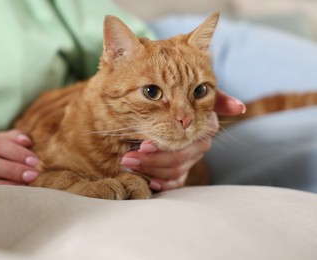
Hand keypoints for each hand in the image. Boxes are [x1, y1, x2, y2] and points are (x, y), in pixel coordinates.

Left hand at [121, 90, 245, 190]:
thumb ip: (214, 96)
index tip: (143, 145)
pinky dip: (163, 183)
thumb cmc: (177, 95)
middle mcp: (200, 144)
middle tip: (128, 156)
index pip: (185, 142)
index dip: (163, 147)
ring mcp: (192, 158)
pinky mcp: (183, 169)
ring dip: (150, 170)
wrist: (164, 106)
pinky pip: (176, 182)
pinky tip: (149, 181)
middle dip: (151, 160)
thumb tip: (239, 108)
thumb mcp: (192, 90)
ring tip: (127, 162)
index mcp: (204, 126)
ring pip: (175, 171)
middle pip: (178, 159)